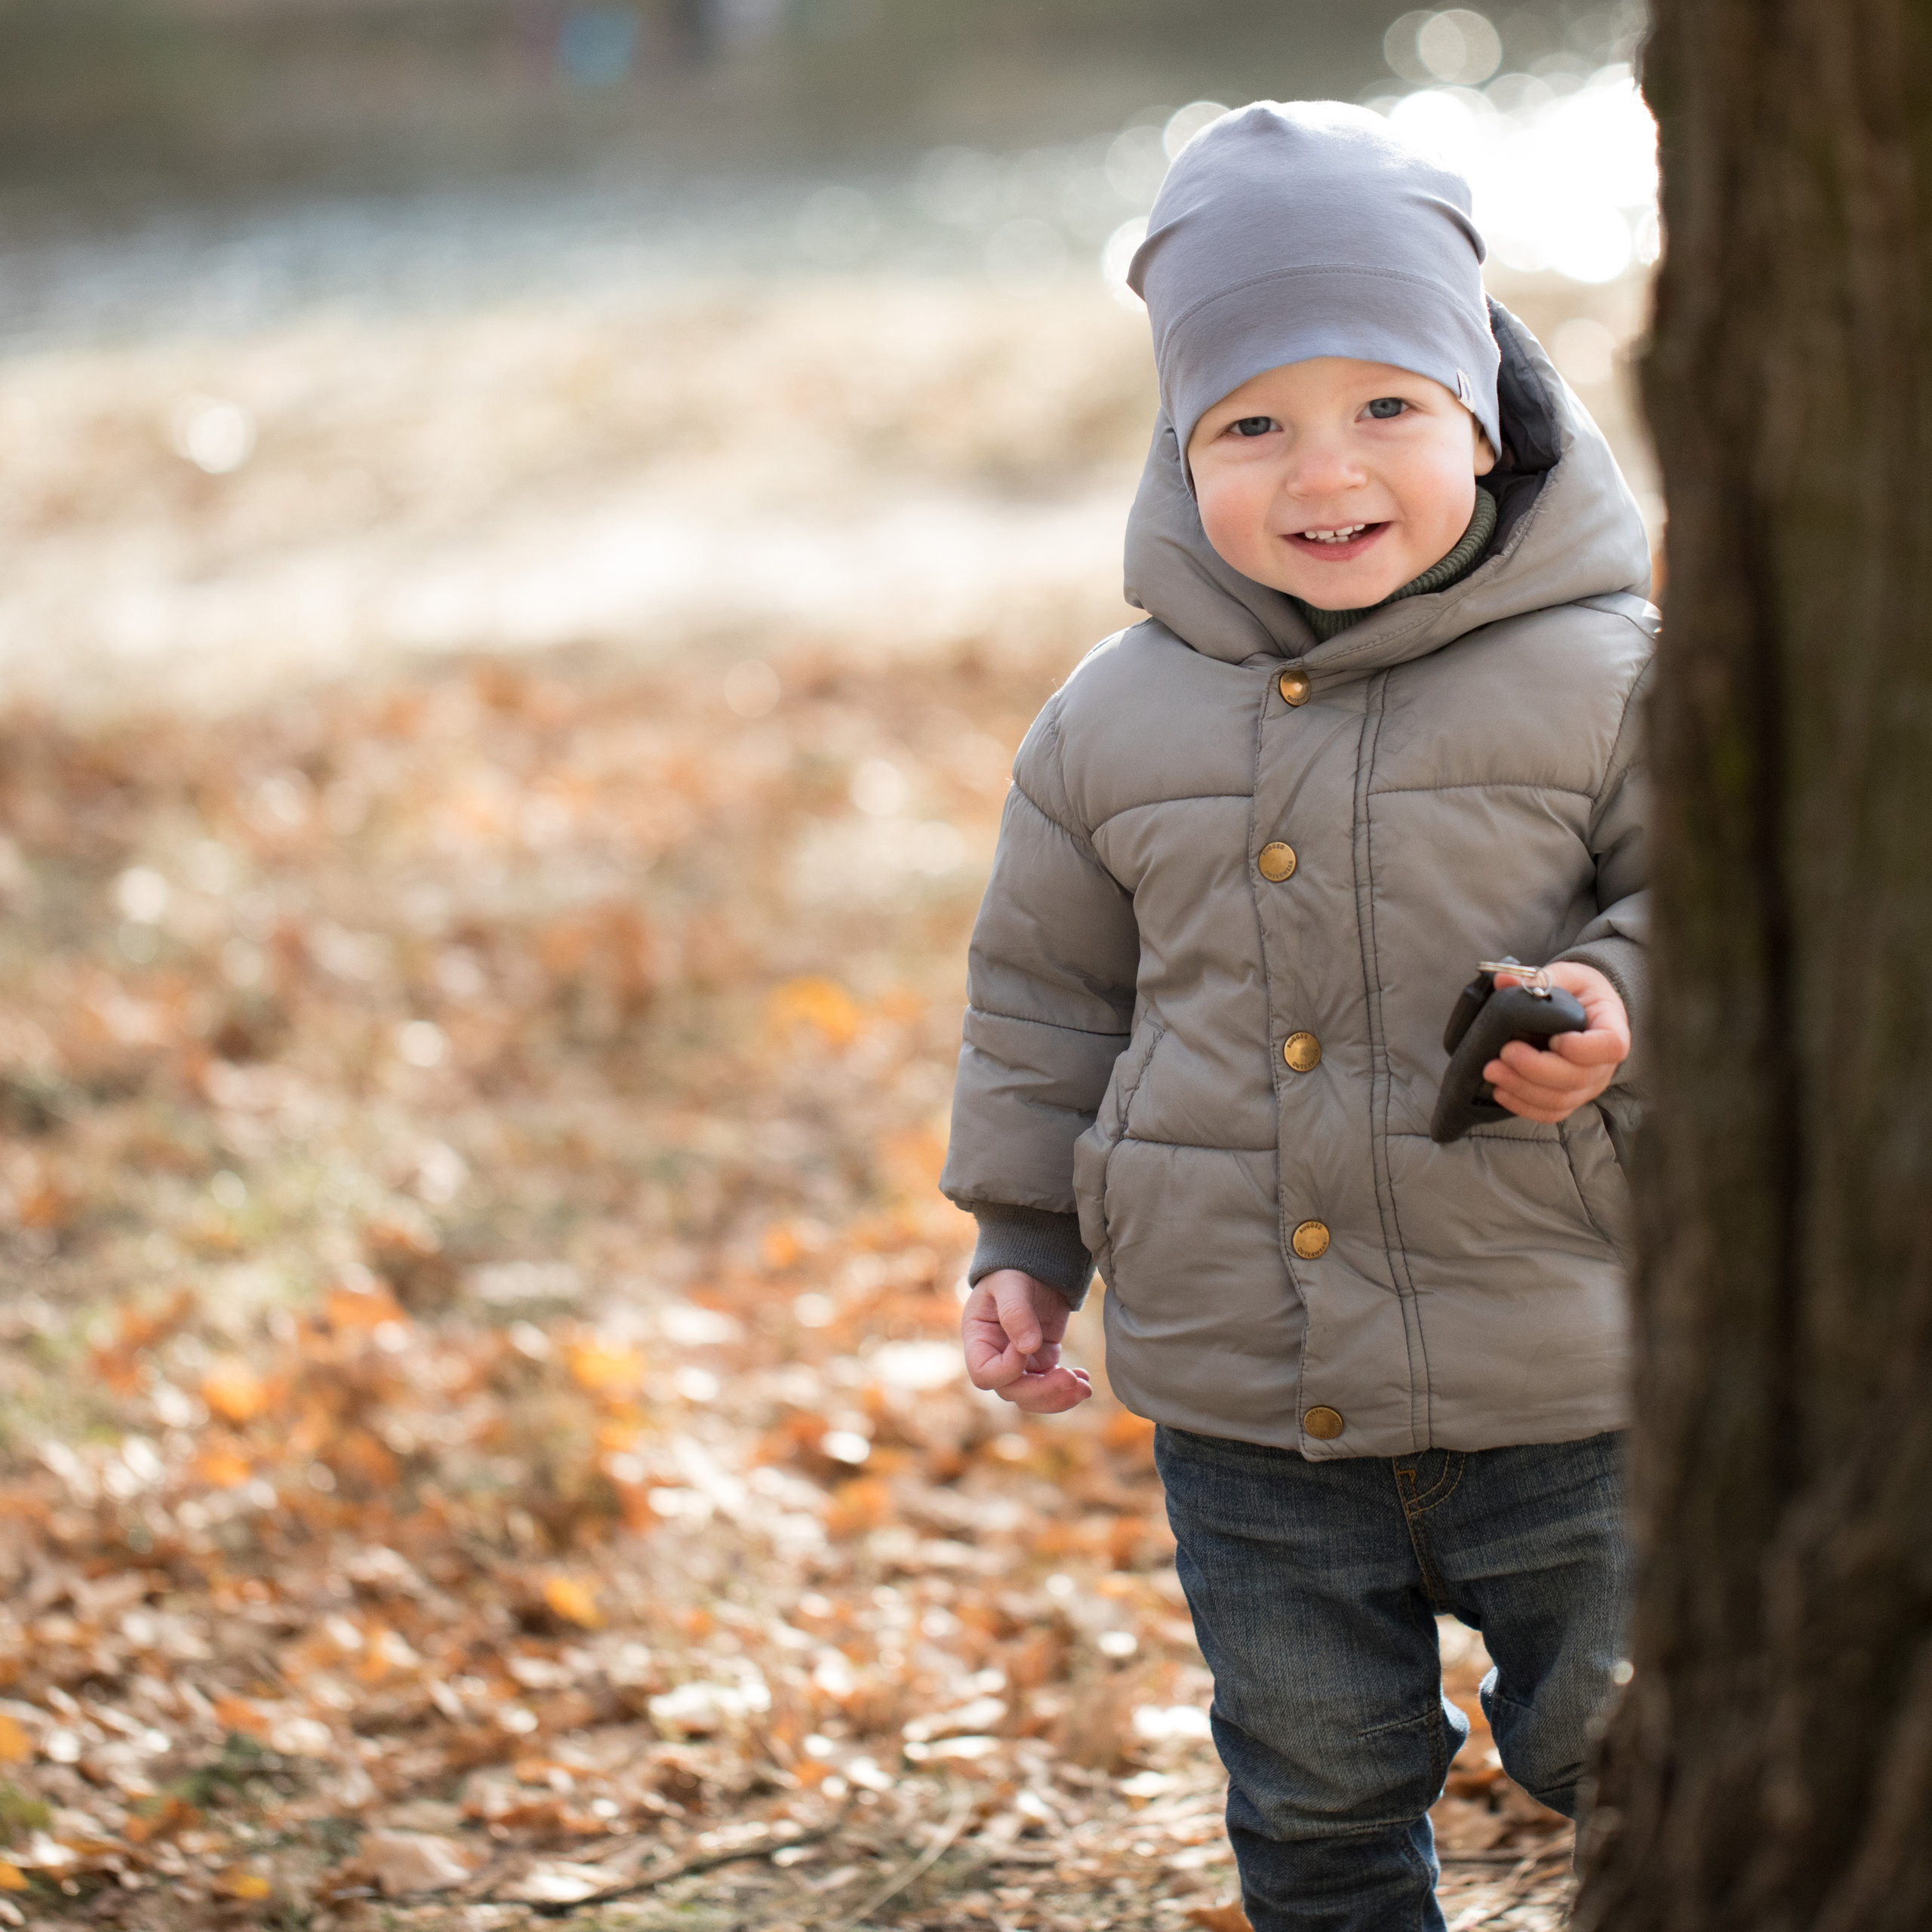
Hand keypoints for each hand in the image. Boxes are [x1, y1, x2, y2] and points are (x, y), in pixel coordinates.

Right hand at [962, 1270, 1092, 1413]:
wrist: (1034, 1268)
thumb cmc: (1013, 1272)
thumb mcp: (1010, 1285)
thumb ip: (1015, 1312)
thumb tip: (1028, 1347)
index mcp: (979, 1341)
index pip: (984, 1374)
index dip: (1007, 1369)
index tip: (1027, 1345)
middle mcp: (996, 1358)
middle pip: (1012, 1391)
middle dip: (1042, 1391)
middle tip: (1070, 1378)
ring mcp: (1019, 1364)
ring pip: (1033, 1397)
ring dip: (1059, 1397)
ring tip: (1084, 1387)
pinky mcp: (1041, 1362)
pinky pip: (1051, 1387)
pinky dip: (1068, 1389)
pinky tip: (1084, 1379)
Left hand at [1485, 962, 1629, 1125]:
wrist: (1585, 1011)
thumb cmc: (1579, 993)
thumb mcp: (1567, 976)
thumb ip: (1540, 979)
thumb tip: (1503, 980)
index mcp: (1612, 1028)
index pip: (1610, 1046)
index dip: (1582, 1049)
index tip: (1555, 1039)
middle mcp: (1604, 1065)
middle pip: (1578, 1078)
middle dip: (1536, 1069)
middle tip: (1505, 1052)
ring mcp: (1587, 1086)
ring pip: (1560, 1100)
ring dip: (1522, 1089)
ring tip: (1492, 1070)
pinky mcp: (1568, 1099)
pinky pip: (1550, 1114)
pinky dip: (1523, 1106)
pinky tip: (1501, 1090)